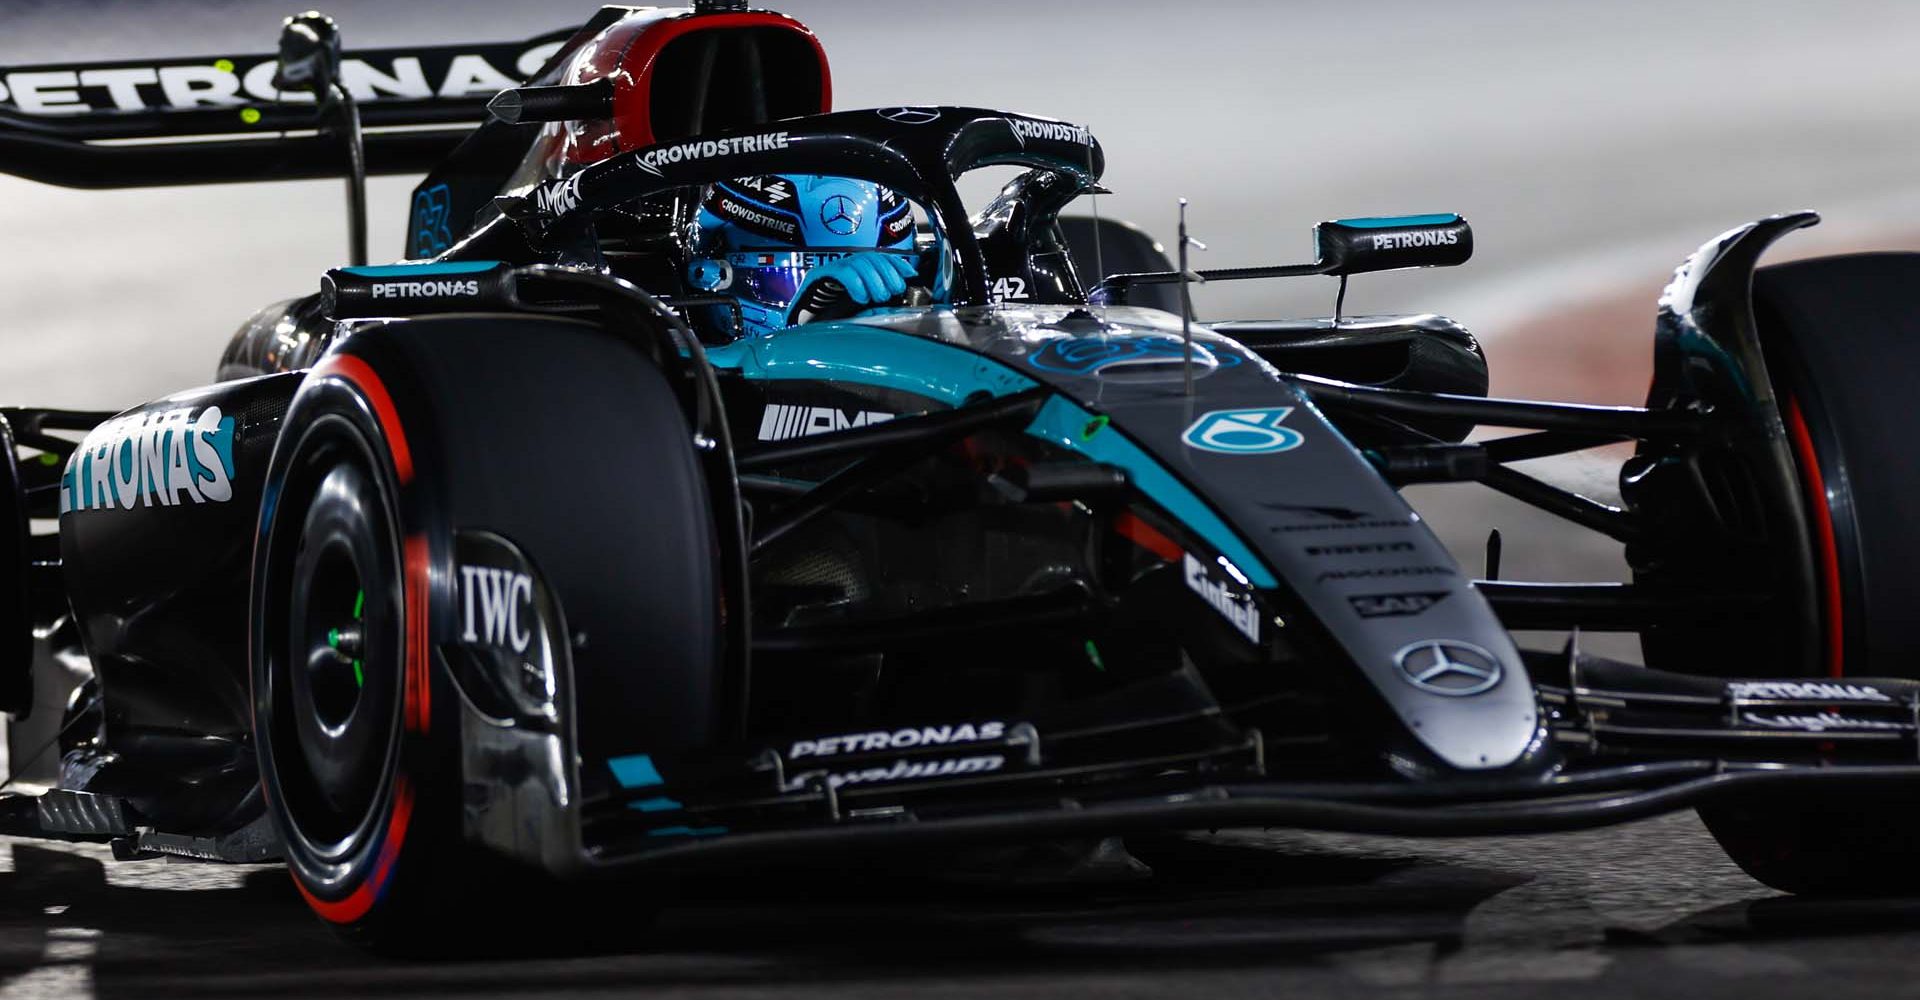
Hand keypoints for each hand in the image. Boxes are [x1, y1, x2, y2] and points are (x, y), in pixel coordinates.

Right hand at [791, 252, 917, 320]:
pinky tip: (861, 297)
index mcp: (854, 276)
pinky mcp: (816, 277)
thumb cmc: (829, 328)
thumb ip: (876, 306)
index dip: (895, 264)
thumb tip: (897, 298)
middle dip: (887, 273)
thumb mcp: (860, 316)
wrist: (799, 335)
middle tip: (892, 292)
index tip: (909, 275)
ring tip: (877, 297)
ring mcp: (828, 272)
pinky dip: (856, 283)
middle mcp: (841, 269)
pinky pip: (842, 272)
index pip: (878, 259)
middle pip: (870, 258)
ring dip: (874, 279)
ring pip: (858, 262)